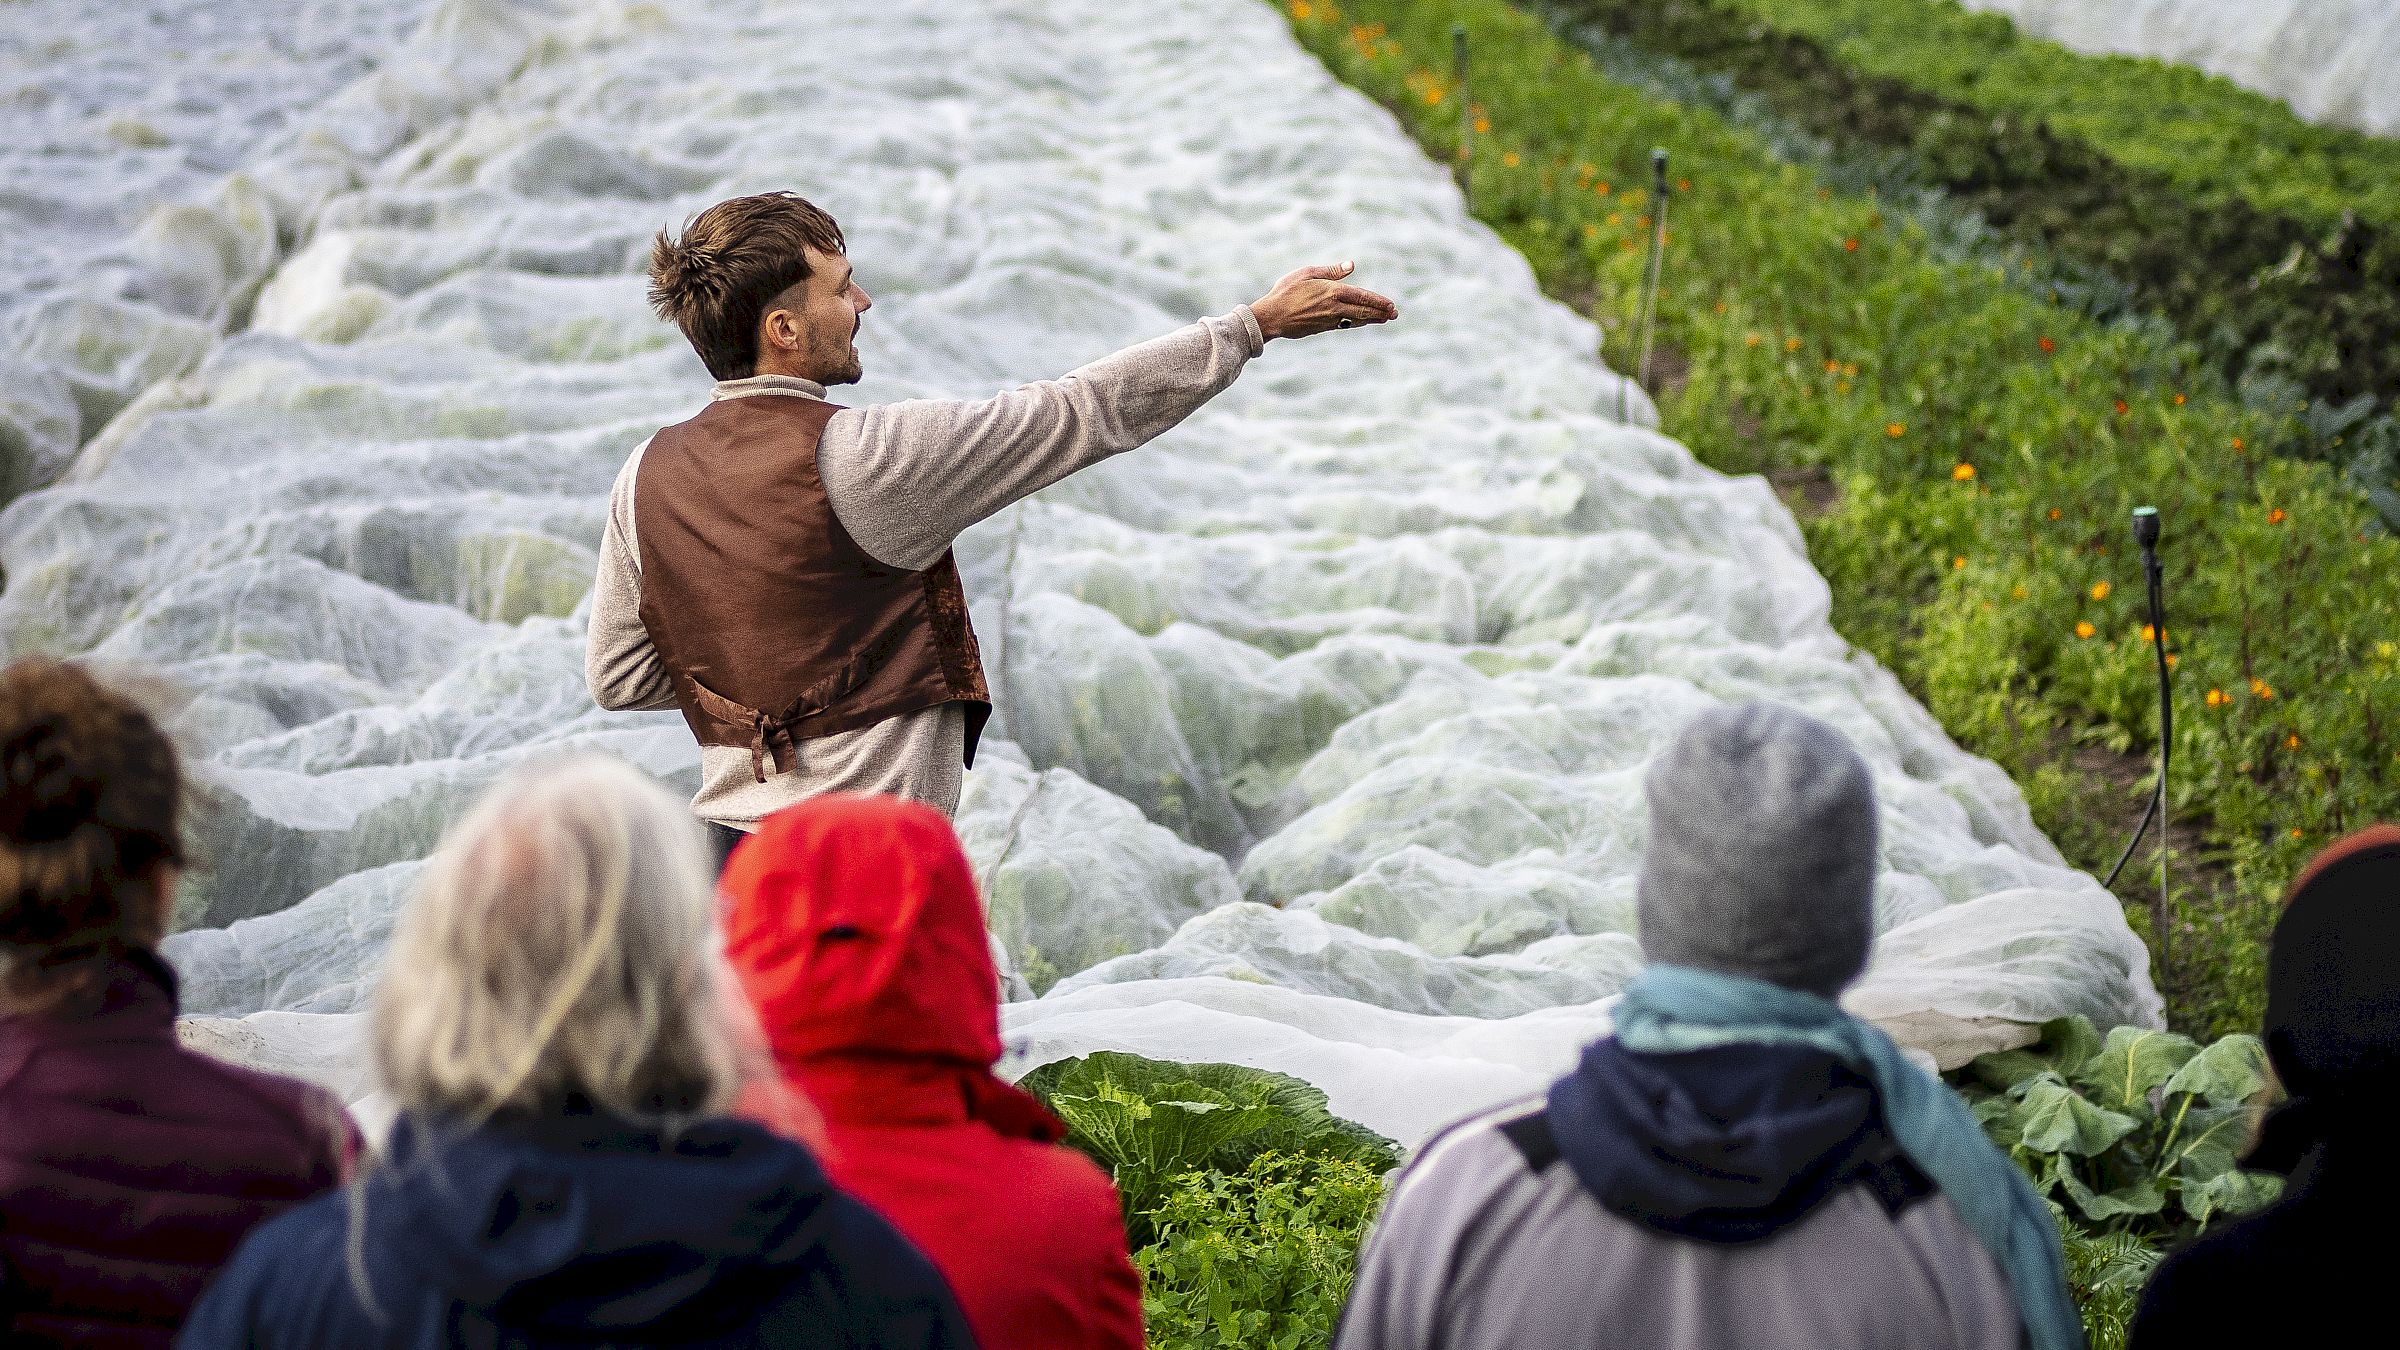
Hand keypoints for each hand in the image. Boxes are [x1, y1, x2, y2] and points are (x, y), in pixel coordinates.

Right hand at [1249, 262, 1399, 339]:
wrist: (1271, 317)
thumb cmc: (1286, 291)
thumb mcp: (1307, 273)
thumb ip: (1331, 271)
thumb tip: (1352, 265)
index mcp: (1332, 292)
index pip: (1362, 297)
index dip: (1378, 301)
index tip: (1391, 305)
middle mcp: (1334, 308)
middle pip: (1363, 311)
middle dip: (1380, 313)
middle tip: (1394, 314)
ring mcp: (1329, 321)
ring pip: (1356, 320)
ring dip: (1371, 319)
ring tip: (1383, 318)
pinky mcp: (1323, 328)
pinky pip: (1344, 324)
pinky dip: (1356, 323)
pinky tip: (1361, 321)